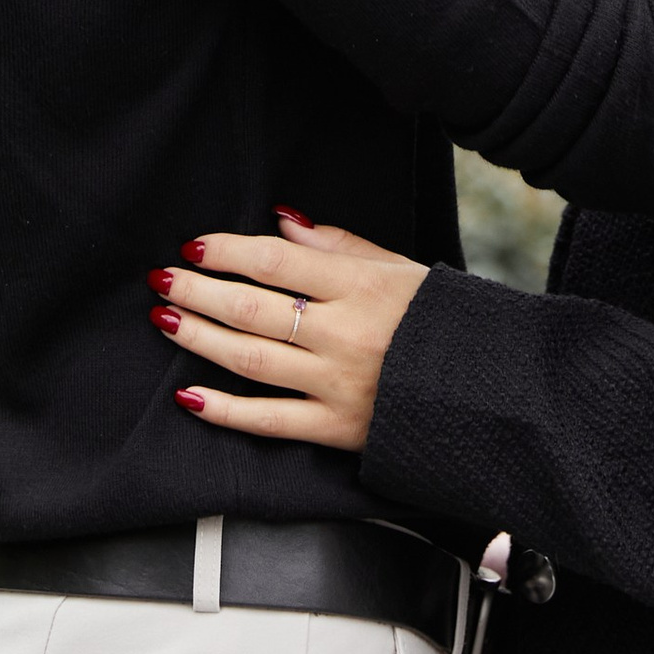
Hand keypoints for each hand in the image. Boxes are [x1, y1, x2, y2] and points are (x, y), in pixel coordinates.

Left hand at [152, 213, 428, 448]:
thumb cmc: (439, 320)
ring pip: (250, 360)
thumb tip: (280, 223)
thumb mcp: (398, 268)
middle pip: (252, 309)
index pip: (275, 262)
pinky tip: (190, 395)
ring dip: (199, 338)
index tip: (194, 247)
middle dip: (198, 292)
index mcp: (359, 287)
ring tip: (165, 320)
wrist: (490, 391)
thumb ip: (337, 246)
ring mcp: (336, 385)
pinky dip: (224, 411)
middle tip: (163, 280)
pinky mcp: (335, 430)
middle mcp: (343, 334)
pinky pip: (268, 420)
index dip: (227, 251)